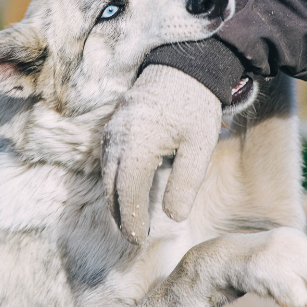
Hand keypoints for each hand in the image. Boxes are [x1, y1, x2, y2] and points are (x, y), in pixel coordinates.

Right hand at [102, 65, 222, 243]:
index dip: (131, 218)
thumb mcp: (200, 146)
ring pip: (106, 174)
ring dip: (115, 199)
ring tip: (130, 222)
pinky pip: (108, 160)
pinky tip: (127, 193)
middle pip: (110, 186)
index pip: (127, 191)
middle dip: (120, 215)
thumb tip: (173, 217)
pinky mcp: (114, 126)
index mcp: (137, 143)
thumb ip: (186, 183)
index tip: (139, 240)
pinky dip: (114, 182)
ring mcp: (112, 130)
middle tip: (134, 239)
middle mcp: (116, 137)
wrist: (185, 65)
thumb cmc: (196, 105)